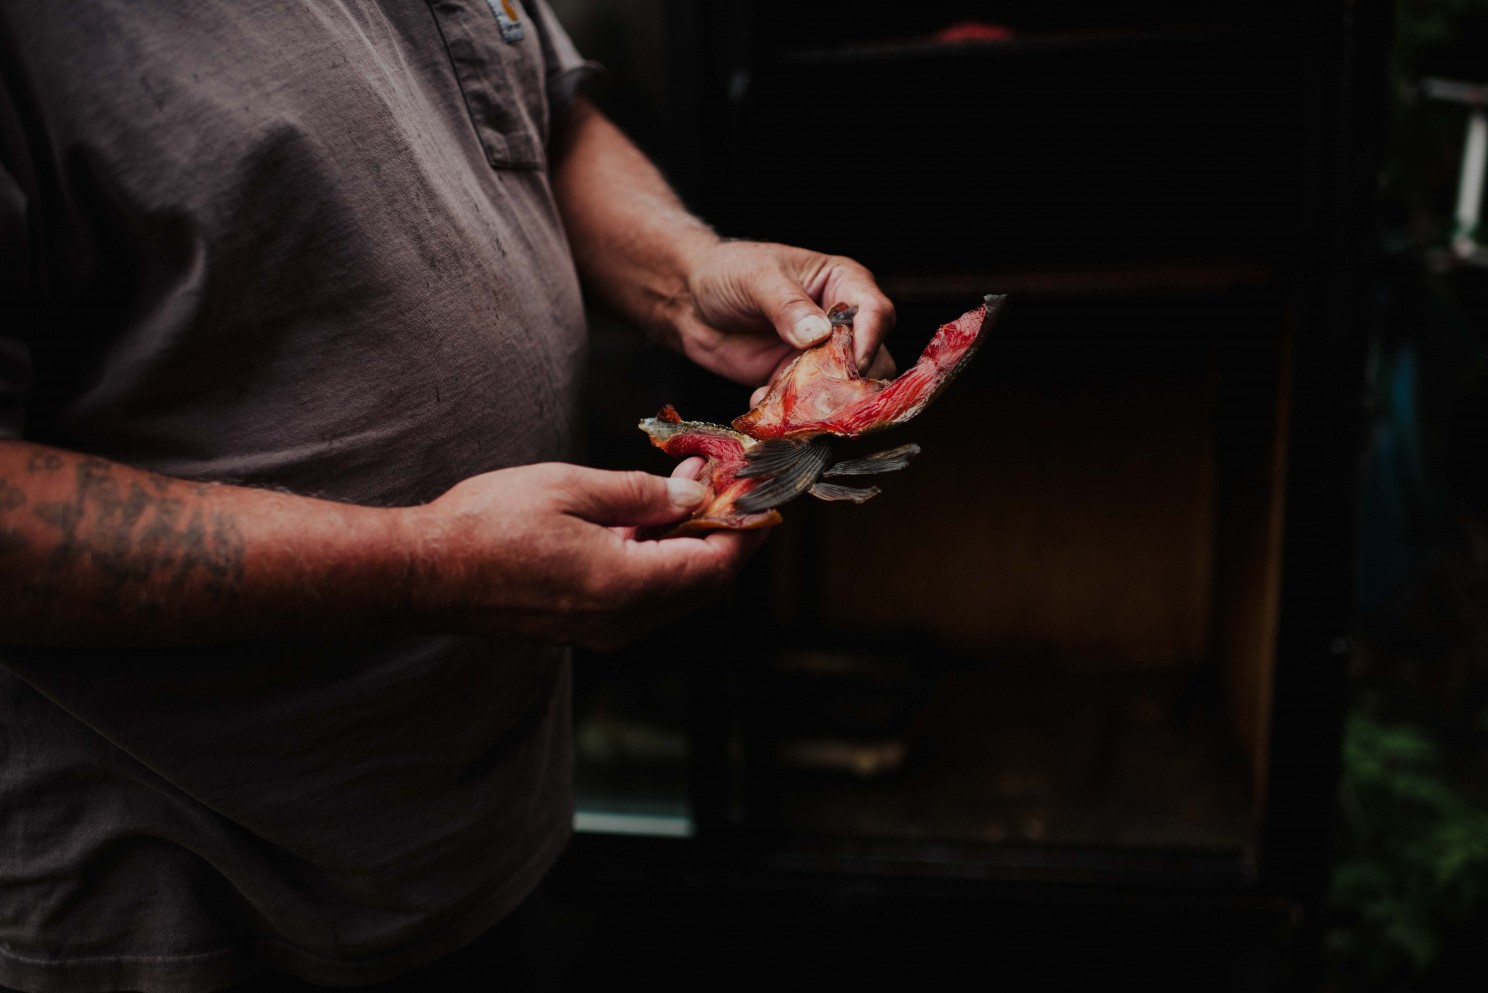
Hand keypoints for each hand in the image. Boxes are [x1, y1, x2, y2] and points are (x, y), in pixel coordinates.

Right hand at [406, 462, 763, 649]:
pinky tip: (647, 518)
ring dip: (690, 543)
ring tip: (686, 485)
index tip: (760, 494)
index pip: (715, 566)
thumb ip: (640, 495)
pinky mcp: (582, 625)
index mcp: (627, 586)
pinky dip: (659, 558)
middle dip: (723, 532)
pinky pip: (643, 596)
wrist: (424, 574)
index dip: (744, 530)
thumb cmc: (489, 525)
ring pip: (674, 592)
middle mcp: (622, 620)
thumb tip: (691, 498)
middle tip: (724, 481)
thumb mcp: (572, 489)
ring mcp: (601, 628)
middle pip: (702, 585)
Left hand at [674, 241, 896, 399]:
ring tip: (788, 404)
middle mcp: (840, 323)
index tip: (852, 363)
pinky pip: (807, 406)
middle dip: (850, 382)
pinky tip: (758, 399)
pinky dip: (788, 412)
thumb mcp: (756, 278)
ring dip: (819, 403)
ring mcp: (820, 356)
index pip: (875, 313)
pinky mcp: (796, 382)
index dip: (869, 340)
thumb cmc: (728, 272)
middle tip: (823, 395)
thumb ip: (787, 305)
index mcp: (843, 283)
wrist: (691, 301)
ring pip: (843, 390)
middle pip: (872, 360)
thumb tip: (818, 334)